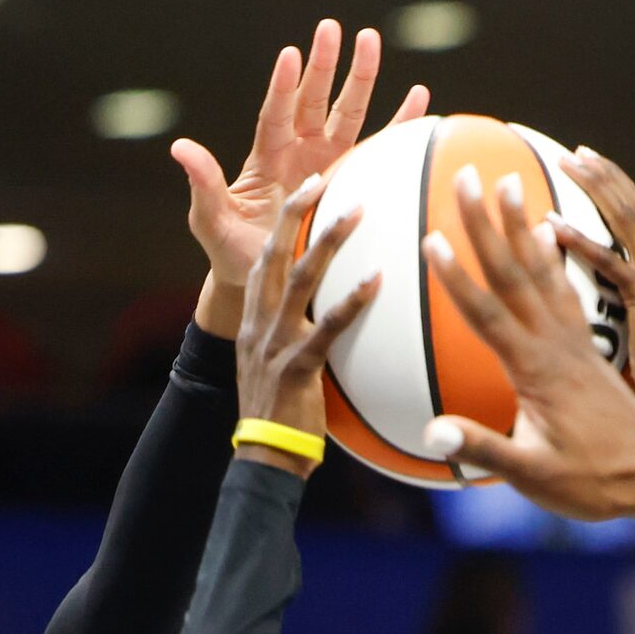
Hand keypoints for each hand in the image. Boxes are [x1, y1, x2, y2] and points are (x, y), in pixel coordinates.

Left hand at [171, 19, 428, 336]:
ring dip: (361, 78)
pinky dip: (400, 122)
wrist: (267, 281)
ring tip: (371, 39)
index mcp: (266, 158)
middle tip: (333, 28)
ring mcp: (328, 163)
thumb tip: (179, 148)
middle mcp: (299, 152)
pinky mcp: (354, 179)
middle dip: (325, 64)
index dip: (282, 87)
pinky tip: (419, 97)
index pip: (275, 114)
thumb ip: (203, 185)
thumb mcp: (211, 221)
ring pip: (348, 113)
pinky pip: (381, 146)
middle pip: (314, 100)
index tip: (290, 54)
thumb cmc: (233, 253)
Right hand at [233, 177, 376, 474]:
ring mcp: (276, 342)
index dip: (286, 217)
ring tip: (359, 211)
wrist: (265, 457)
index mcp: (257, 317)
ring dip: (329, 242)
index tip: (310, 185)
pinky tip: (377, 281)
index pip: (267, 254)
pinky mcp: (296, 368)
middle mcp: (261, 321)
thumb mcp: (284, 360)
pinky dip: (352, 302)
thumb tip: (335, 310)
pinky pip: (326, 329)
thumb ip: (305, 329)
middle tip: (326, 177)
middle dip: (298, 211)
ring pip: (300, 279)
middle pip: (276, 253)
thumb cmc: (285, 411)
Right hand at [417, 167, 634, 519]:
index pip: (489, 314)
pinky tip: (548, 233)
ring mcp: (575, 343)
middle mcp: (557, 346)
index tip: (431, 238)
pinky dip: (553, 257)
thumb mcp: (535, 477)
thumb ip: (484, 451)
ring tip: (512, 181)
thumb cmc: (596, 483)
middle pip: (515, 273)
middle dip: (487, 224)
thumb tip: (433, 434)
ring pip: (544, 271)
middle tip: (468, 174)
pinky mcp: (588, 347)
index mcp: (537, 371)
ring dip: (522, 224)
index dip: (457, 278)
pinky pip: (566, 289)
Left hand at [553, 148, 634, 407]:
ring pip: (630, 220)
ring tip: (569, 164)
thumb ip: (625, 315)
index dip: (620, 189)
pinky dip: (581, 242)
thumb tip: (596, 309)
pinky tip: (552, 225)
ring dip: (598, 189)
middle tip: (577, 151)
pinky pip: (612, 263)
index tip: (593, 164)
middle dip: (607, 176)